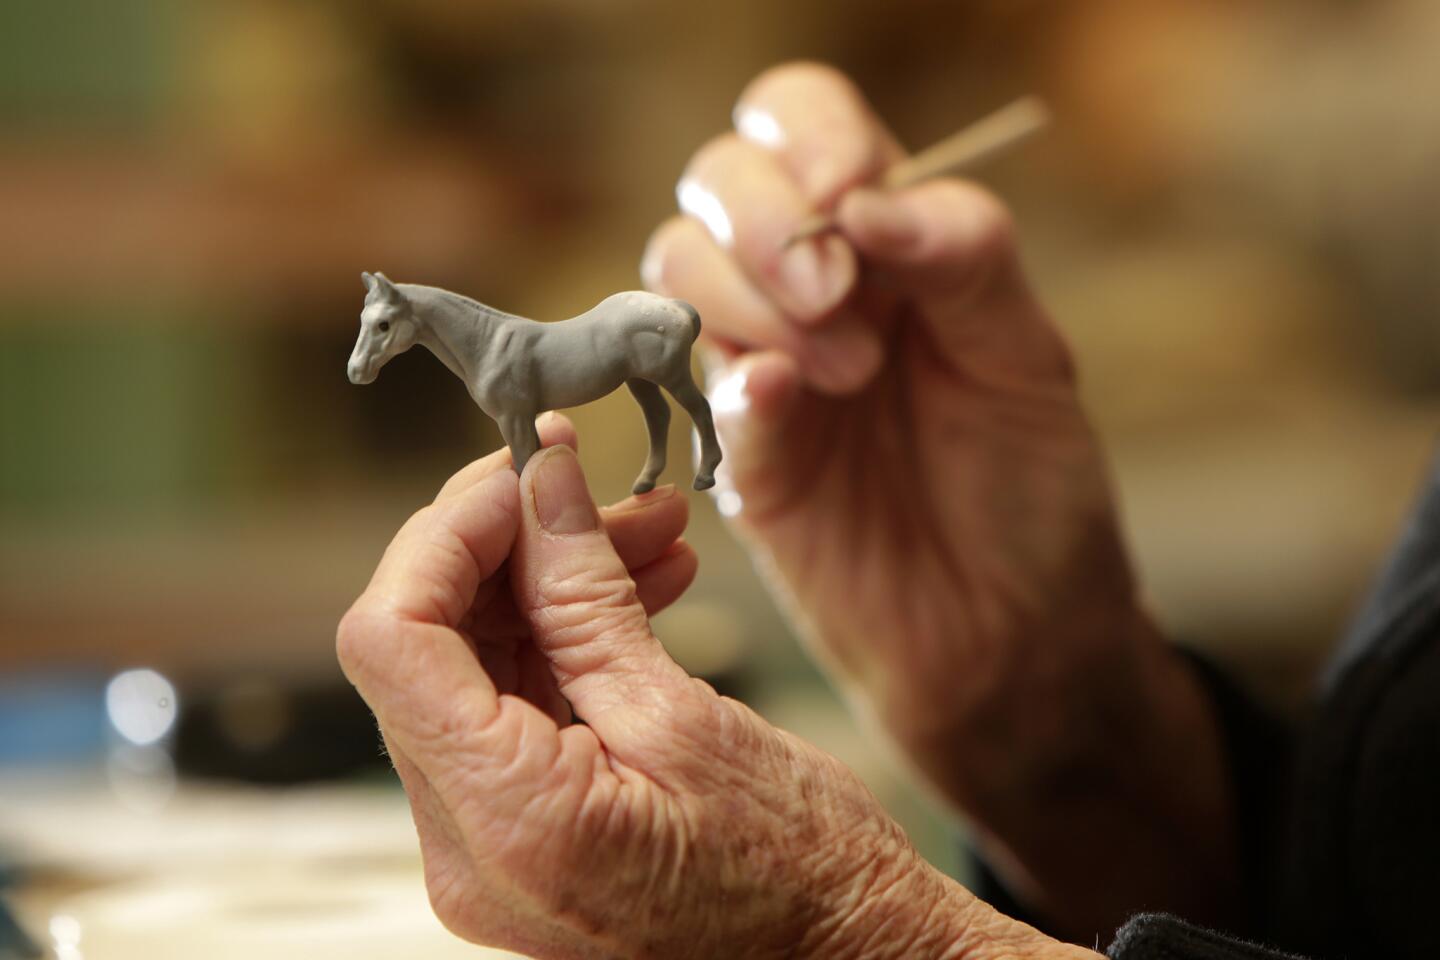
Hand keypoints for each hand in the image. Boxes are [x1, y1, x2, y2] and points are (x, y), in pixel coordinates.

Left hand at [337, 417, 1094, 958]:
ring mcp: (490, 847)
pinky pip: (514, 711)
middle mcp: (467, 848)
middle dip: (510, 546)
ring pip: (474, 668)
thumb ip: (586, 596)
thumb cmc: (797, 872)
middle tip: (597, 487)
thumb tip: (540, 485)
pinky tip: (643, 590)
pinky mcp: (524, 836)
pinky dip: (567, 641)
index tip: (526, 473)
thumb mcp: (687, 718)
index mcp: (502, 819)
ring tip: (653, 534)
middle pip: (428, 646)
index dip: (447, 533)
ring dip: (551, 585)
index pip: (393, 638)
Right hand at [643, 64, 1233, 934]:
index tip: (850, 194)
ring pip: (678, 267)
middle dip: (767, 223)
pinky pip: (691, 389)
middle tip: (840, 298)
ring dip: (749, 300)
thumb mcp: (1028, 356)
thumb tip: (864, 201)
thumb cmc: (1030, 488)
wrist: (1013, 635)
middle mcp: (811, 287)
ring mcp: (761, 368)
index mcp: (884, 239)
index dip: (807, 137)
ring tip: (849, 375)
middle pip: (717, 184)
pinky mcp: (736, 455)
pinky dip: (733, 381)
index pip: (801, 123)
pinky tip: (785, 405)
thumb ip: (963, 256)